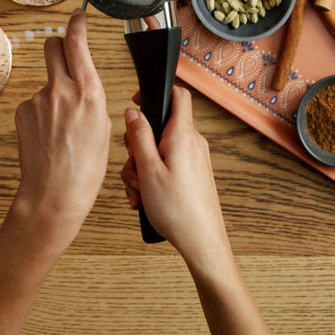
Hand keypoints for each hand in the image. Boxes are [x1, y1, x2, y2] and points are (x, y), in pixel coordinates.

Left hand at [12, 8, 109, 248]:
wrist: (55, 193)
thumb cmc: (85, 169)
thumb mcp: (104, 127)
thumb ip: (92, 98)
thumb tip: (82, 85)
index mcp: (89, 93)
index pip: (77, 42)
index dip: (77, 24)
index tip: (78, 16)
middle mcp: (61, 90)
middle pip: (53, 46)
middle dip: (59, 46)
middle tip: (66, 56)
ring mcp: (38, 100)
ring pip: (47, 80)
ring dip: (54, 92)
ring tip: (62, 126)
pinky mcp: (22, 112)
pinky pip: (35, 102)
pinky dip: (42, 112)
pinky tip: (49, 134)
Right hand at [121, 86, 232, 274]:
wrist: (201, 241)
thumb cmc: (177, 209)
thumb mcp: (147, 169)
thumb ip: (139, 137)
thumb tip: (133, 113)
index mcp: (182, 135)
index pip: (177, 95)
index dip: (156, 93)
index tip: (136, 103)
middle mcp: (192, 143)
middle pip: (158, 128)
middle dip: (138, 147)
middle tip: (134, 170)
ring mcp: (194, 159)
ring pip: (158, 151)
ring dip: (142, 170)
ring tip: (140, 193)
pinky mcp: (193, 175)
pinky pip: (167, 167)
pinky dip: (153, 180)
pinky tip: (146, 200)